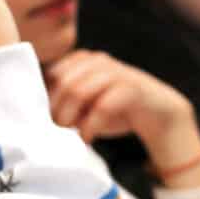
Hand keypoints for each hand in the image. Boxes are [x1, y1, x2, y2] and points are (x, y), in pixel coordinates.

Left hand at [45, 50, 199, 159]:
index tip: (51, 119)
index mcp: (86, 60)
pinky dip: (90, 126)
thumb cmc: (117, 109)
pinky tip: (88, 137)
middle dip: (58, 110)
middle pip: (64, 82)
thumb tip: (41, 112)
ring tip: (74, 133)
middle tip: (61, 129)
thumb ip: (67, 101)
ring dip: (71, 118)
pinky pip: (102, 106)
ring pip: (79, 90)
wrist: (158, 113)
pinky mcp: (131, 88)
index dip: (48, 98)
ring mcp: (116, 72)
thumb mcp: (87, 103)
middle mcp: (100, 61)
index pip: (54, 73)